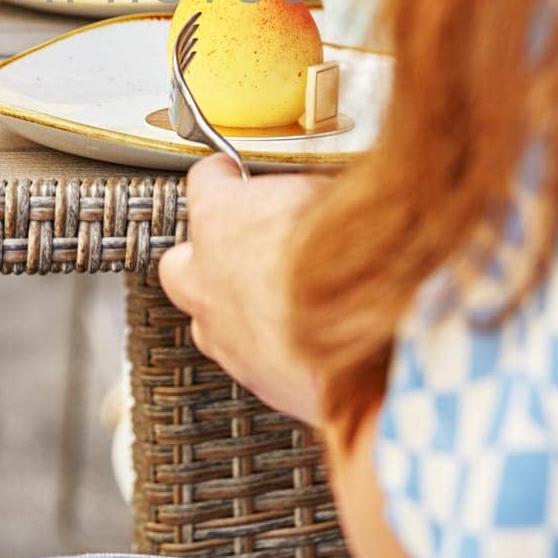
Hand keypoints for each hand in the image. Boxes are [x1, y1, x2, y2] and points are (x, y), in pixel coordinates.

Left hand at [158, 157, 326, 426]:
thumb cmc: (353, 253)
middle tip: (240, 249)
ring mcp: (226, 338)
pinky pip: (250, 364)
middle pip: (180, 264)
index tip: (232, 175)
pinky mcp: (258, 382)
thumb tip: (315, 195)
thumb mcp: (330, 193)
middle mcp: (209, 280)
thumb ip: (305, 195)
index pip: (205, 182)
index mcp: (220, 219)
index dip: (224, 178)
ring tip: (277, 304)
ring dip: (235, 313)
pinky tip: (305, 345)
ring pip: (208, 324)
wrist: (377, 336)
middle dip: (206, 258)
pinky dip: (271, 354)